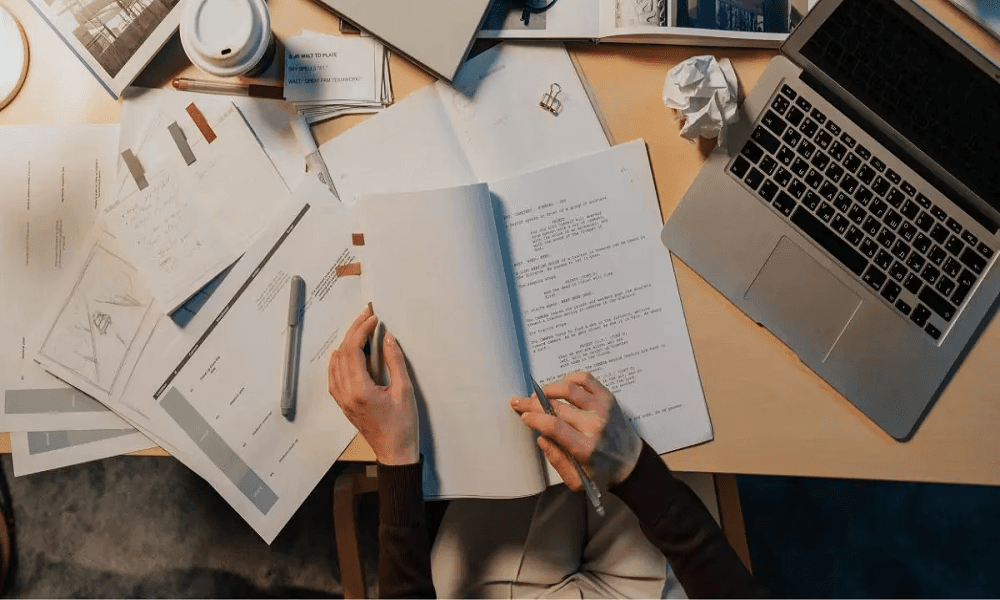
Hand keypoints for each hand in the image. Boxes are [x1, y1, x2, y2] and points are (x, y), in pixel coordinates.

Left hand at [328, 304, 418, 465]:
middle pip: (342, 354)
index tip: (373, 318)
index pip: (353, 351)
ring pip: (336, 364)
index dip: (362, 330)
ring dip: (346, 343)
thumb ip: (395, 362)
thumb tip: (388, 339)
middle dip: (354, 331)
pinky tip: (343, 354)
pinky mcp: (344, 404)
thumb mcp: (405, 391)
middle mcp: (346, 394)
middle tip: (367, 316)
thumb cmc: (403, 425)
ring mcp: (342, 400)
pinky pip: (333, 378)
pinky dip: (337, 361)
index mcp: (360, 390)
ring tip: (359, 329)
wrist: (394, 452)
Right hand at [511, 371, 642, 489]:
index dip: (535, 418)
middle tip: (521, 403)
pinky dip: (570, 379)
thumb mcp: (577, 479)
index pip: (554, 426)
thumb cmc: (602, 473)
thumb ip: (556, 460)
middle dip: (533, 403)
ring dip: (549, 389)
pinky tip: (560, 387)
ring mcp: (603, 408)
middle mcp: (595, 425)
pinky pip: (586, 379)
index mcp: (586, 447)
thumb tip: (541, 437)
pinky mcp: (608, 398)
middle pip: (556, 406)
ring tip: (539, 395)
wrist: (632, 463)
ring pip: (568, 388)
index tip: (524, 416)